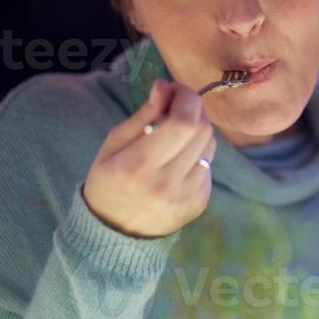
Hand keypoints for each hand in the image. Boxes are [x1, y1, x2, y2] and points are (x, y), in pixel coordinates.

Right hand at [82, 79, 216, 238]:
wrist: (114, 233)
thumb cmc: (108, 181)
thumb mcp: (114, 143)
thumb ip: (143, 114)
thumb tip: (165, 86)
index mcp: (139, 165)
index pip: (184, 122)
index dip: (186, 98)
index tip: (175, 91)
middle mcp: (168, 183)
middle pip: (202, 130)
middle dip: (193, 110)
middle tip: (176, 108)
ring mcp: (187, 196)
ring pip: (210, 145)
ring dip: (197, 131)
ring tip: (175, 136)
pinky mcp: (200, 203)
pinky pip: (208, 165)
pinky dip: (197, 155)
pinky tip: (178, 161)